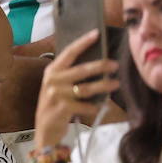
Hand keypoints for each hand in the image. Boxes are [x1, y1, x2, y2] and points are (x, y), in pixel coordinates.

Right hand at [34, 29, 118, 148]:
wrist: (45, 129)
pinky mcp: (62, 109)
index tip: (96, 33)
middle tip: (115, 64)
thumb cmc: (56, 104)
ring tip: (115, 84)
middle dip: (100, 66)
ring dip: (103, 86)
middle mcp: (53, 80)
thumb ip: (71, 75)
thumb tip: (97, 63)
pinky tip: (101, 106)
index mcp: (52, 70)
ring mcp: (57, 94)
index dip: (83, 42)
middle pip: (81, 70)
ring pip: (86, 88)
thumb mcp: (58, 86)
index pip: (69, 52)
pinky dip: (95, 106)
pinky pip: (85, 106)